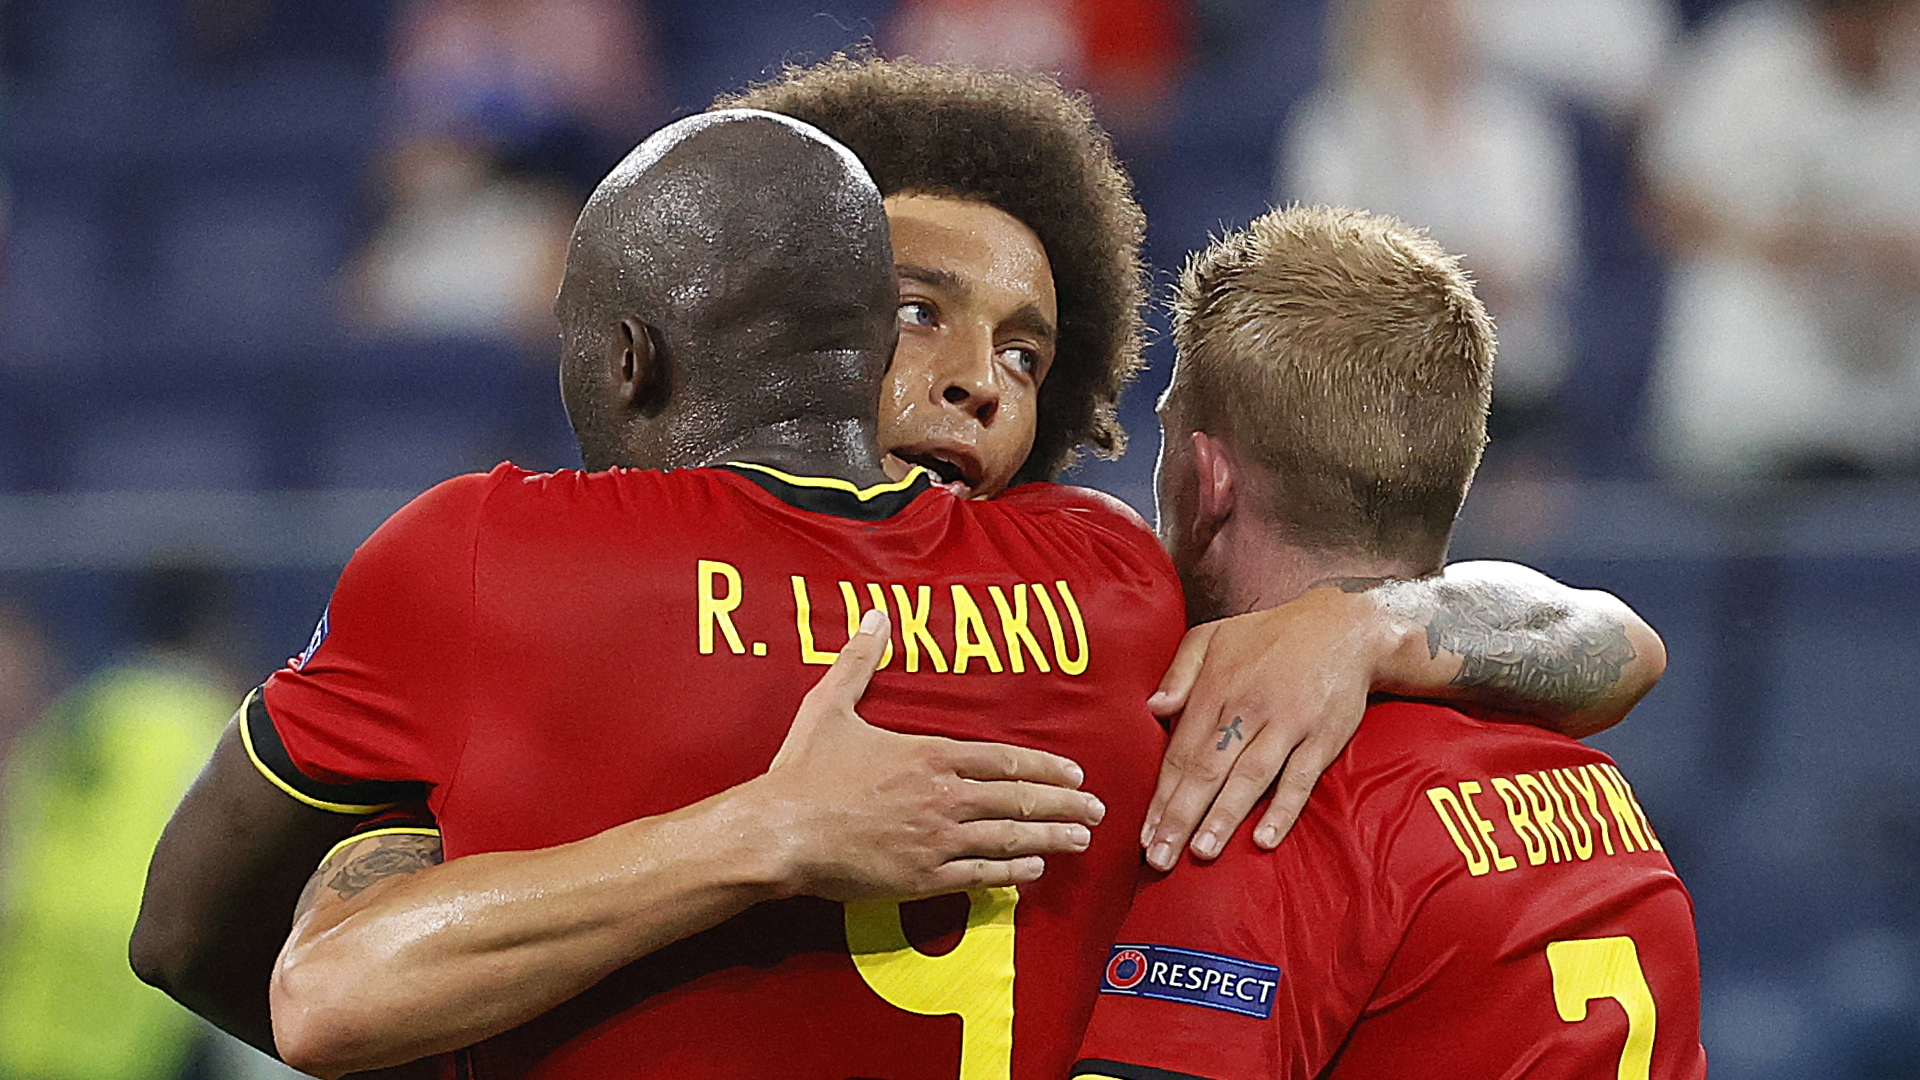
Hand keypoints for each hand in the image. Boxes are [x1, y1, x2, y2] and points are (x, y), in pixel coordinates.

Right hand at [761, 609, 1104, 900]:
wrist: (779, 831)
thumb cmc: (803, 770)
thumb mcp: (830, 705)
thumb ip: (860, 662)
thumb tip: (876, 616)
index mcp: (929, 755)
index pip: (1004, 759)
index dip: (1044, 768)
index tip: (1075, 774)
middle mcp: (943, 797)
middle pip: (1019, 799)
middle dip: (1064, 805)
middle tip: (1098, 811)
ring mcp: (936, 840)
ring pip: (1009, 838)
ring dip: (1051, 839)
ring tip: (1082, 841)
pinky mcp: (921, 878)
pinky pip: (980, 876)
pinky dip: (1013, 875)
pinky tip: (1035, 873)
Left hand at [1139, 588, 1396, 869]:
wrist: (1345, 627)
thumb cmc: (1271, 636)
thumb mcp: (1215, 635)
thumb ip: (1180, 670)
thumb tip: (1153, 709)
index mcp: (1216, 687)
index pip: (1181, 751)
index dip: (1162, 795)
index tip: (1146, 833)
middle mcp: (1247, 708)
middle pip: (1207, 769)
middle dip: (1180, 817)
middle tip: (1161, 859)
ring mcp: (1287, 724)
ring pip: (1249, 777)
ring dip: (1223, 817)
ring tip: (1201, 853)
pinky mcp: (1322, 737)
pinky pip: (1300, 779)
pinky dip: (1282, 809)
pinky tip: (1264, 840)